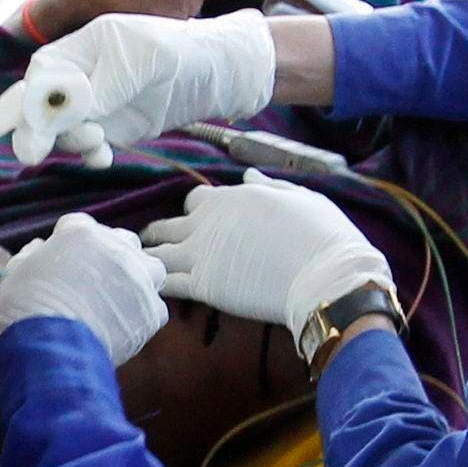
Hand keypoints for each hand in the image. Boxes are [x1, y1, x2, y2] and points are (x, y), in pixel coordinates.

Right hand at [0, 12, 277, 167]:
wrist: (220, 73)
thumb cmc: (184, 52)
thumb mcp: (143, 61)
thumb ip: (103, 87)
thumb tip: (62, 112)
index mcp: (85, 46)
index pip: (42, 73)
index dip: (22, 99)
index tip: (11, 125)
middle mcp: (84, 74)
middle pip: (42, 103)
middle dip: (33, 129)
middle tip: (31, 153)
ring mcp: (98, 102)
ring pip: (63, 129)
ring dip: (70, 141)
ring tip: (96, 142)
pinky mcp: (114, 125)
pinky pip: (88, 145)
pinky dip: (89, 154)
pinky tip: (102, 158)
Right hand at [0, 214, 171, 362]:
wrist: (52, 348)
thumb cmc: (26, 307)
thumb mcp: (16, 272)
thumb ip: (32, 254)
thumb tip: (40, 249)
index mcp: (81, 233)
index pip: (80, 225)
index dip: (69, 241)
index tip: (62, 258)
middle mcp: (117, 248)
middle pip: (122, 241)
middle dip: (110, 254)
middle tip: (93, 278)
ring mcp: (139, 278)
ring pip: (150, 268)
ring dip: (137, 277)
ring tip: (120, 297)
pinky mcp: (152, 310)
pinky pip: (154, 306)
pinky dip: (142, 312)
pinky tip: (125, 324)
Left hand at [141, 173, 392, 337]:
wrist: (326, 275)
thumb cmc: (323, 235)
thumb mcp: (301, 198)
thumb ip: (270, 187)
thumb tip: (248, 176)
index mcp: (233, 197)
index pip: (196, 201)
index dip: (195, 214)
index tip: (196, 226)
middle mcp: (209, 221)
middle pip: (168, 225)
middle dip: (160, 235)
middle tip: (155, 248)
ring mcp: (201, 253)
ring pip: (157, 253)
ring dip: (149, 260)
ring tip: (141, 270)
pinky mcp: (202, 285)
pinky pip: (165, 283)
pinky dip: (154, 284)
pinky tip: (151, 290)